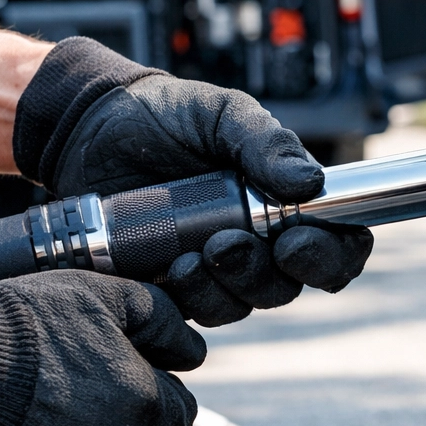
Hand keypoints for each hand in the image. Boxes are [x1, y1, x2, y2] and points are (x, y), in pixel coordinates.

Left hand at [13, 38, 372, 325]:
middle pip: (291, 284)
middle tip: (228, 244)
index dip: (332, 257)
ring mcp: (216, 267)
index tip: (296, 244)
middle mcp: (260, 240)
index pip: (337, 244)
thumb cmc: (165, 113)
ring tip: (189, 255)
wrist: (88, 127)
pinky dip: (186, 296)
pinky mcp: (173, 284)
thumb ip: (267, 143)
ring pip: (243, 304)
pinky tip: (167, 267)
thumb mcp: (221, 114)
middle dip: (264, 274)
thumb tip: (311, 182)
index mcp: (285, 200)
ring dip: (223, 288)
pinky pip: (194, 312)